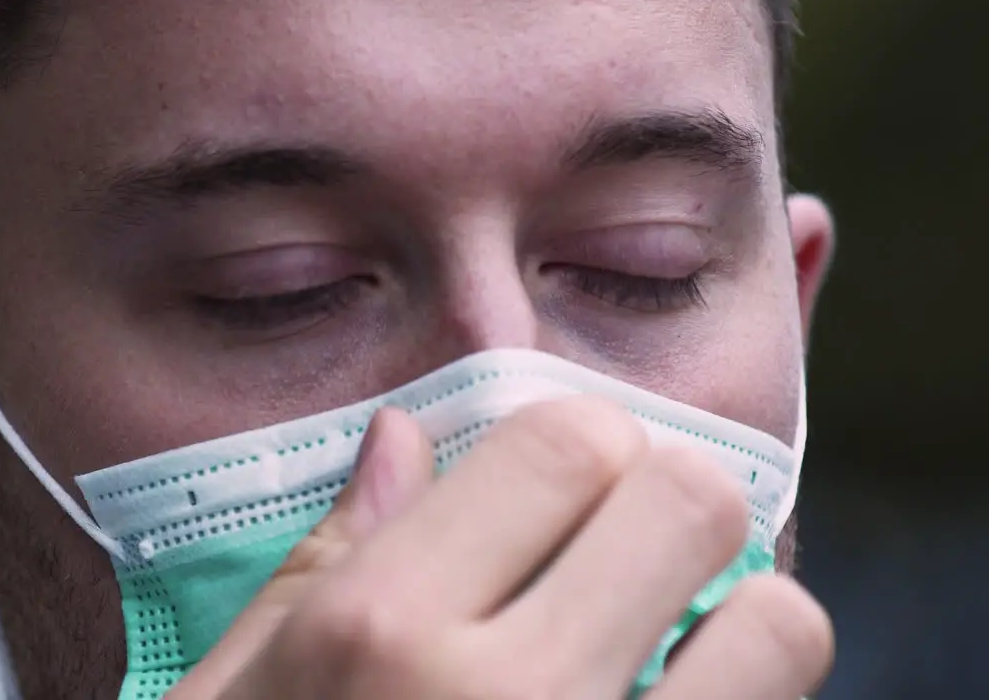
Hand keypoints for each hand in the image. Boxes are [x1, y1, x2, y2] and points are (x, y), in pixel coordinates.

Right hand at [169, 397, 833, 698]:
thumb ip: (319, 566)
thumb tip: (403, 438)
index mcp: (381, 638)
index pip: (566, 443)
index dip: (573, 449)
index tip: (553, 490)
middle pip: (690, 505)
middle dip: (662, 507)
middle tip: (614, 556)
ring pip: (779, 629)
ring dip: (733, 624)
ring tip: (658, 659)